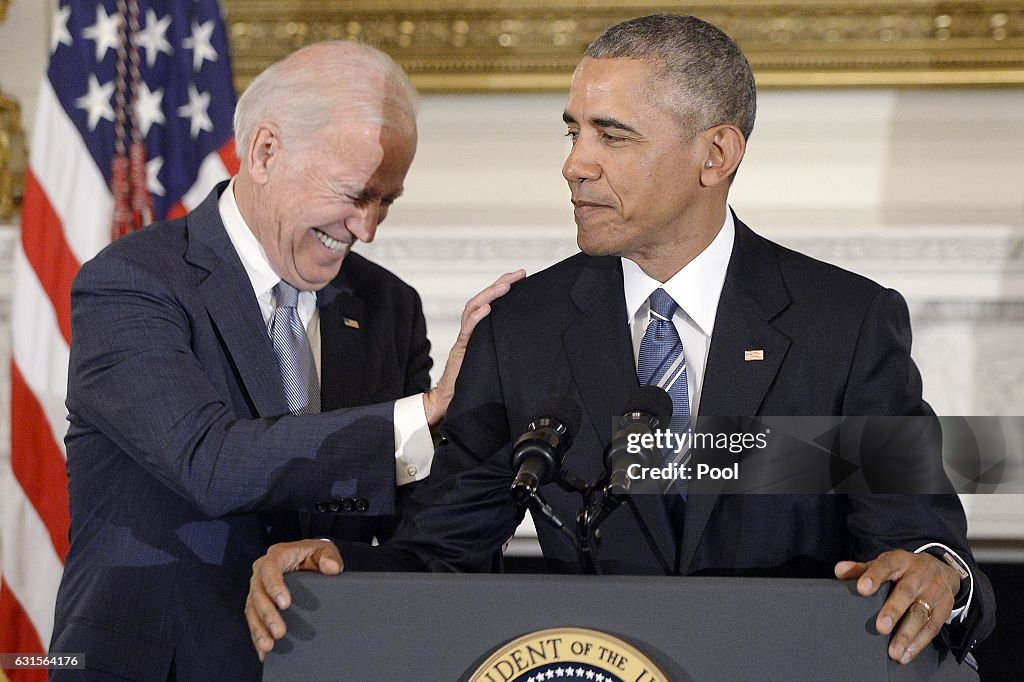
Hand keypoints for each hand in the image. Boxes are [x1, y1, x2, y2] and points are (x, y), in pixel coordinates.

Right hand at [246, 539, 342, 661]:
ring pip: (252, 609)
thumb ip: (329, 556)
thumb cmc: (315, 554)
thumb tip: (331, 567)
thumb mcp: (325, 549)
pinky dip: (258, 636)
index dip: (274, 586)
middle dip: (267, 614)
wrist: (309, 560)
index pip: (270, 569)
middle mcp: (262, 571)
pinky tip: (263, 651)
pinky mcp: (258, 603)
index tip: (285, 604)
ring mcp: (259, 588)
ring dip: (259, 629)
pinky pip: (254, 620)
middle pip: (257, 593)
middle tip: (279, 632)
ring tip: (268, 646)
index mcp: (277, 555)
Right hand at [422, 269, 525, 425]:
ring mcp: (464, 339)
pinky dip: (476, 317)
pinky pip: (467, 331)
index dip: (503, 287)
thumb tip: (529, 340)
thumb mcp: (492, 360)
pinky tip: (486, 308)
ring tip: (505, 285)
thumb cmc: (472, 383)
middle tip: (518, 274)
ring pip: (473, 309)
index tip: (521, 276)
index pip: (489, 302)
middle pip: (482, 299)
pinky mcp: (460, 351)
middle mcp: (470, 331)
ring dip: (489, 295)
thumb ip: (502, 347)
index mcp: (479, 331)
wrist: (449, 401)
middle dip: (500, 284)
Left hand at [835, 550, 959, 664]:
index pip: (885, 566)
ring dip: (906, 634)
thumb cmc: (903, 570)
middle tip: (880, 627)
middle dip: (893, 610)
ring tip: (894, 651)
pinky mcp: (944, 608)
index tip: (862, 588)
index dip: (873, 576)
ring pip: (920, 614)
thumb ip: (861, 569)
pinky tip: (907, 653)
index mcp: (900, 561)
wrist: (941, 569)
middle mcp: (918, 575)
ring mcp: (933, 592)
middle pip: (906, 592)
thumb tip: (839, 570)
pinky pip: (933, 627)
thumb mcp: (885, 564)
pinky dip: (919, 642)